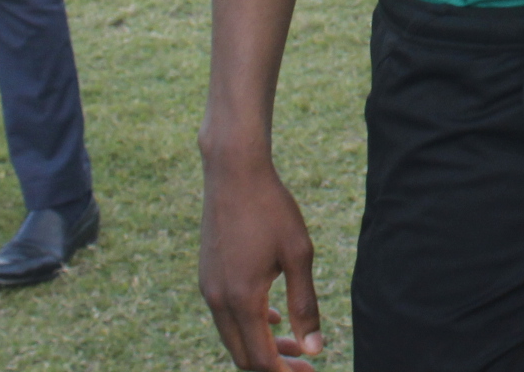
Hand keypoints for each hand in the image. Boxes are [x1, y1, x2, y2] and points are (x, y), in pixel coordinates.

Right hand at [200, 153, 324, 370]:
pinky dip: (249, 325)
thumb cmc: (272, 209)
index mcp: (242, 299)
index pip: (260, 358)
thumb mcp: (299, 255)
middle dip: (274, 364)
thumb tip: (315, 349)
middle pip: (243, 355)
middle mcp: (218, 300)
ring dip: (262, 345)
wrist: (234, 172)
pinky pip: (226, 316)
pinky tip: (274, 319)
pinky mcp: (207, 275)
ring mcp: (208, 288)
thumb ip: (305, 305)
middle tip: (306, 365)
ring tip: (296, 344)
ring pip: (233, 336)